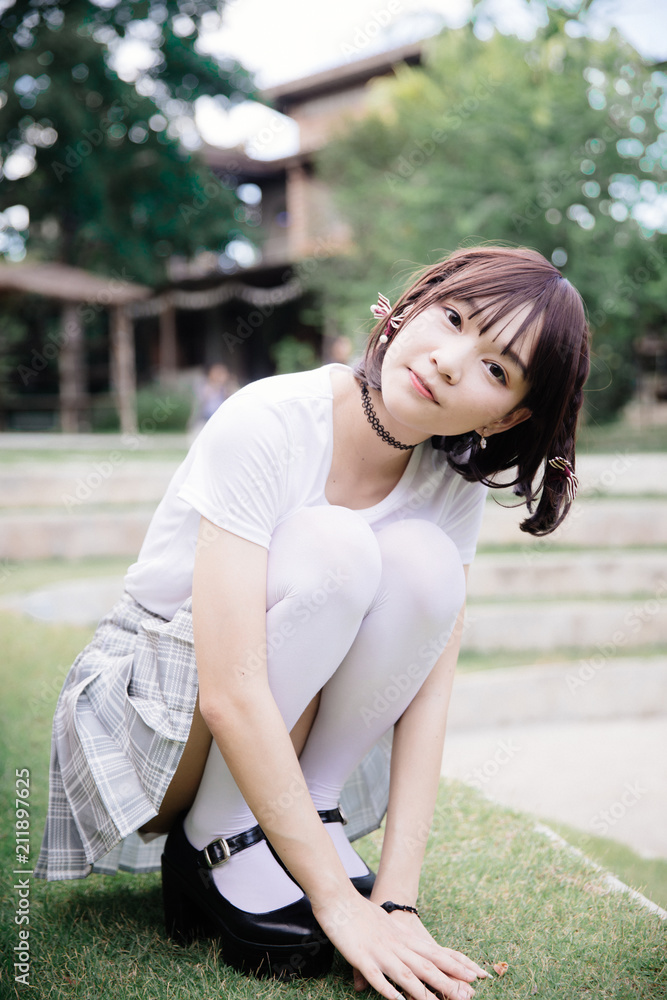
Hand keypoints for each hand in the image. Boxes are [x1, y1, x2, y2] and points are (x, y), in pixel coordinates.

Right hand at [313, 895, 486, 999]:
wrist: (339, 898)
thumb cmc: (362, 913)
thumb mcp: (386, 928)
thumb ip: (398, 944)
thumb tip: (406, 955)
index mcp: (404, 938)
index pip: (435, 953)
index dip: (456, 965)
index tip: (476, 974)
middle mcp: (397, 945)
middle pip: (426, 965)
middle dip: (447, 981)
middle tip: (467, 994)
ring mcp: (381, 952)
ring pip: (406, 974)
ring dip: (423, 991)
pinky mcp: (362, 957)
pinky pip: (377, 976)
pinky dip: (389, 989)